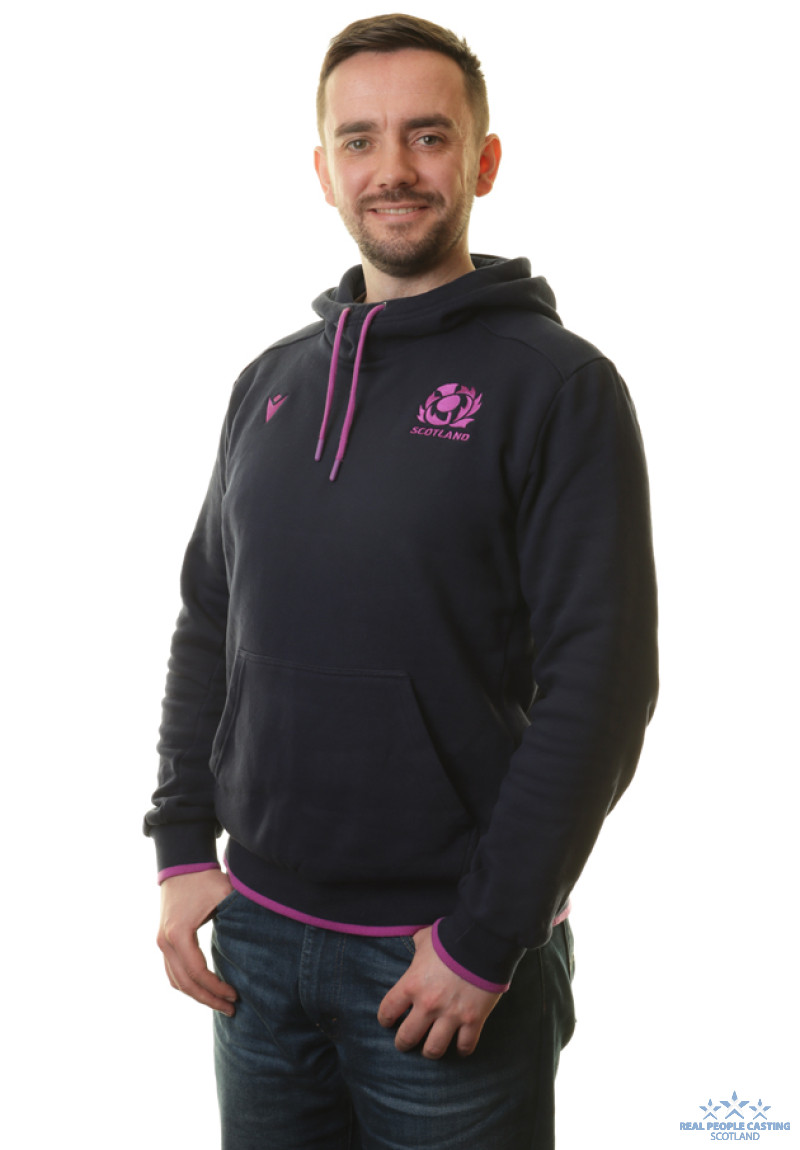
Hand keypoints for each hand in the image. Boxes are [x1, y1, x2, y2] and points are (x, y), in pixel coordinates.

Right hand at [157, 869, 237, 1014]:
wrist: (182, 864)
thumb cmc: (205, 878)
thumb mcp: (224, 894)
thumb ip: (239, 915)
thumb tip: (263, 936)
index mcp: (178, 933)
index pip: (197, 972)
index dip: (216, 988)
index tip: (236, 995)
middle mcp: (165, 942)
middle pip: (185, 983)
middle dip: (209, 999)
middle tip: (231, 1009)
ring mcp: (161, 942)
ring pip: (176, 981)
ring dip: (197, 996)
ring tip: (221, 1003)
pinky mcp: (163, 941)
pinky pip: (173, 972)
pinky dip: (188, 985)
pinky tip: (207, 990)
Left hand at [377, 926, 500, 1058]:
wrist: (483, 940)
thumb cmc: (451, 937)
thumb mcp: (425, 938)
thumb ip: (417, 947)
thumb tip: (414, 943)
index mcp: (412, 984)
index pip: (388, 1011)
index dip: (385, 1019)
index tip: (388, 1021)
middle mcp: (428, 1004)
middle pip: (407, 1038)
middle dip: (403, 1043)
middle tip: (405, 1043)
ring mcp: (451, 1015)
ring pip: (434, 1049)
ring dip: (430, 1051)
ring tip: (430, 1049)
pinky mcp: (473, 1019)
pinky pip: (465, 1046)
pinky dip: (461, 1049)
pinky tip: (459, 1047)